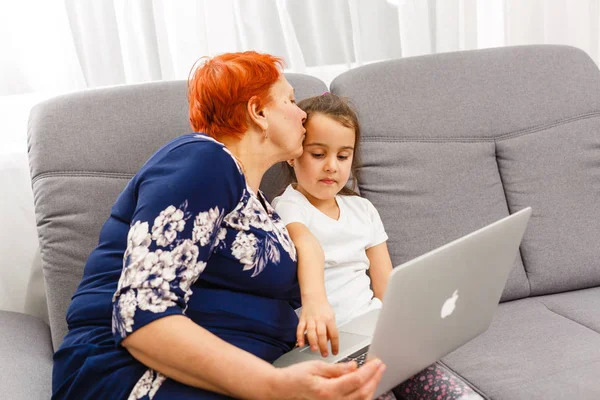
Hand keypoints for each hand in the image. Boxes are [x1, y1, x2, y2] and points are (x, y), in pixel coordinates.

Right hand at [270, 359, 385, 399]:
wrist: (281, 389)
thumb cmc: (294, 377)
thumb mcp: (316, 367)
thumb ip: (337, 368)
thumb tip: (355, 366)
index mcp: (327, 390)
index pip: (356, 380)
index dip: (370, 370)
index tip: (377, 362)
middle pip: (362, 392)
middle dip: (374, 378)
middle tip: (380, 367)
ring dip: (371, 388)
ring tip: (375, 375)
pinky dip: (362, 396)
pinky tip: (365, 387)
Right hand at [297, 297, 338, 356]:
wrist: (314, 297)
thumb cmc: (323, 308)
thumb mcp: (332, 317)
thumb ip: (330, 329)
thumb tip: (329, 342)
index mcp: (329, 319)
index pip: (334, 334)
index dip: (335, 345)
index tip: (335, 352)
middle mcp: (320, 320)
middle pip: (322, 334)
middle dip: (323, 346)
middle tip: (324, 354)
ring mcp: (310, 320)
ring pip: (311, 332)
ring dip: (312, 342)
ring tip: (314, 350)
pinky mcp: (302, 320)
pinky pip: (300, 329)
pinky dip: (300, 337)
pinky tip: (301, 344)